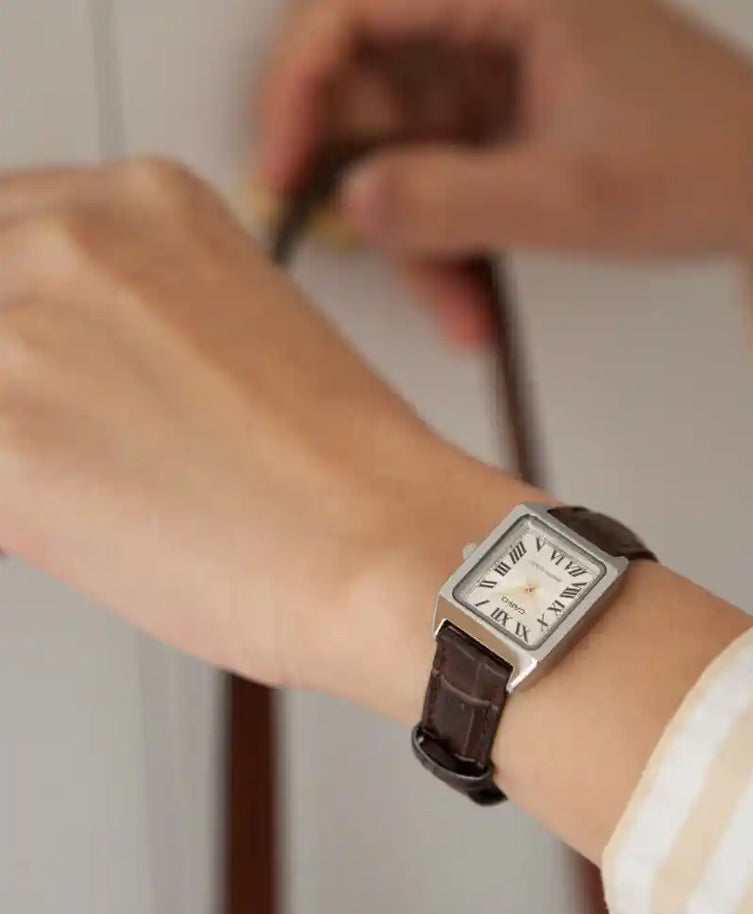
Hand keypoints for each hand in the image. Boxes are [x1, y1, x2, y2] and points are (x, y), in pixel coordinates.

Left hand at [0, 159, 532, 714]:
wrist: (386, 546)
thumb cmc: (341, 473)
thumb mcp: (232, 336)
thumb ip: (128, 319)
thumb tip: (52, 367)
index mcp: (144, 200)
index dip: (16, 324)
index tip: (33, 368)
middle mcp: (75, 237)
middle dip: (17, 384)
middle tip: (77, 438)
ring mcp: (27, 326)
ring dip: (17, 445)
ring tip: (102, 489)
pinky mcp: (0, 433)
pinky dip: (14, 512)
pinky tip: (84, 526)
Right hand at [259, 0, 752, 343]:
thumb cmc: (708, 163)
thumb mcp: (575, 195)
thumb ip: (453, 199)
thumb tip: (348, 202)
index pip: (355, 3)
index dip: (298, 86)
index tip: (283, 173)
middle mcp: (492, 17)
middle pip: (369, 89)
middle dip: (370, 190)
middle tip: (375, 264)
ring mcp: (496, 74)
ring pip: (404, 150)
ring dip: (418, 239)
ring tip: (464, 317)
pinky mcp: (507, 122)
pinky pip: (443, 179)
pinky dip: (448, 241)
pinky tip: (474, 298)